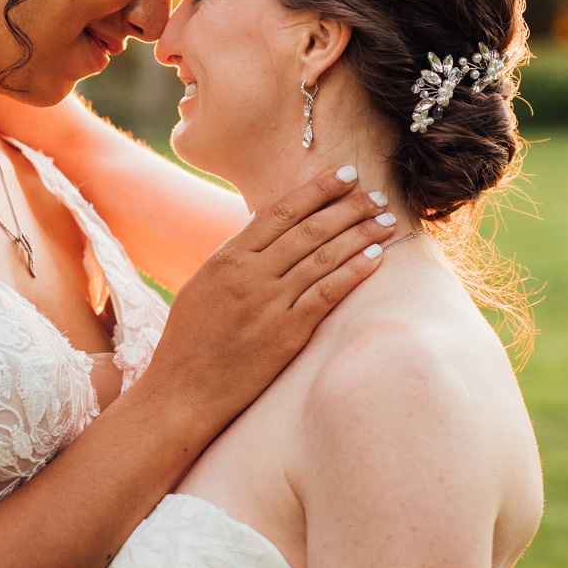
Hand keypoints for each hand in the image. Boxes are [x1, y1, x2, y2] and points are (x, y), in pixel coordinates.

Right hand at [144, 167, 398, 432]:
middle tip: (377, 194)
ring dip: (360, 235)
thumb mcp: (201, 287)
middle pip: (309, 229)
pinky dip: (354, 272)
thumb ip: (232, 256)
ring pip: (324, 257)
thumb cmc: (189, 341)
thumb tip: (258, 221)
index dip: (317, 190)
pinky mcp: (286, 333)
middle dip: (348, 207)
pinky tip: (375, 258)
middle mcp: (248, 276)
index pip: (279, 212)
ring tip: (385, 220)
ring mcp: (268, 304)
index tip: (345, 175)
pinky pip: (328, 293)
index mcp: (225, 259)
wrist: (182, 391)